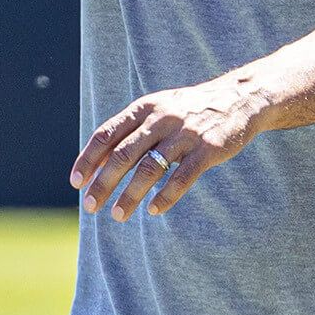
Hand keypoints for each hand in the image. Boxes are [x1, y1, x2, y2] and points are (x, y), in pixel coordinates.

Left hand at [70, 80, 264, 220]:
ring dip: (130, 195)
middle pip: (123, 154)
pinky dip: (165, 196)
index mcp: (144, 108)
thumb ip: (130, 133)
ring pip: (150, 169)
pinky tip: (153, 210)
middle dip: (103, 182)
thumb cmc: (188, 111)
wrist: (239, 99)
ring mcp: (185, 134)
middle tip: (90, 206)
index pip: (106, 134)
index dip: (89, 159)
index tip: (76, 182)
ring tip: (118, 215)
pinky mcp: (207, 150)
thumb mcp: (157, 111)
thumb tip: (97, 165)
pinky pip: (182, 177)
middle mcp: (161, 118)